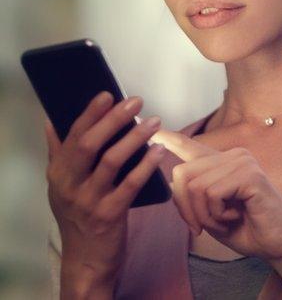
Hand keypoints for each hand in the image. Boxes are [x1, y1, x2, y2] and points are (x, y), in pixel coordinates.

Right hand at [43, 91, 165, 285]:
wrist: (86, 257)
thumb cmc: (78, 215)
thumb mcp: (61, 185)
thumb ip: (58, 153)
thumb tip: (52, 120)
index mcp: (58, 173)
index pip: (73, 136)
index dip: (90, 114)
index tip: (107, 94)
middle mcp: (69, 185)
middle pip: (90, 145)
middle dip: (113, 120)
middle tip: (135, 102)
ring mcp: (88, 201)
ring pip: (111, 161)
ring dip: (134, 138)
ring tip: (153, 122)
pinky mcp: (109, 214)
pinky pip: (130, 185)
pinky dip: (146, 165)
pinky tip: (159, 151)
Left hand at [150, 128, 281, 261]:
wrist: (278, 243)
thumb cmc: (247, 229)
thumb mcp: (211, 214)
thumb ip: (195, 197)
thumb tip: (176, 181)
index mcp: (224, 164)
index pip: (192, 147)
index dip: (171, 139)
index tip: (154, 131)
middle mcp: (233, 156)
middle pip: (183, 174)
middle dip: (186, 209)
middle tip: (202, 228)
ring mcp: (243, 162)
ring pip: (196, 187)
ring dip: (204, 216)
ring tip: (224, 222)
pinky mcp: (250, 174)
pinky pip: (212, 194)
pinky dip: (217, 215)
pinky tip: (235, 216)